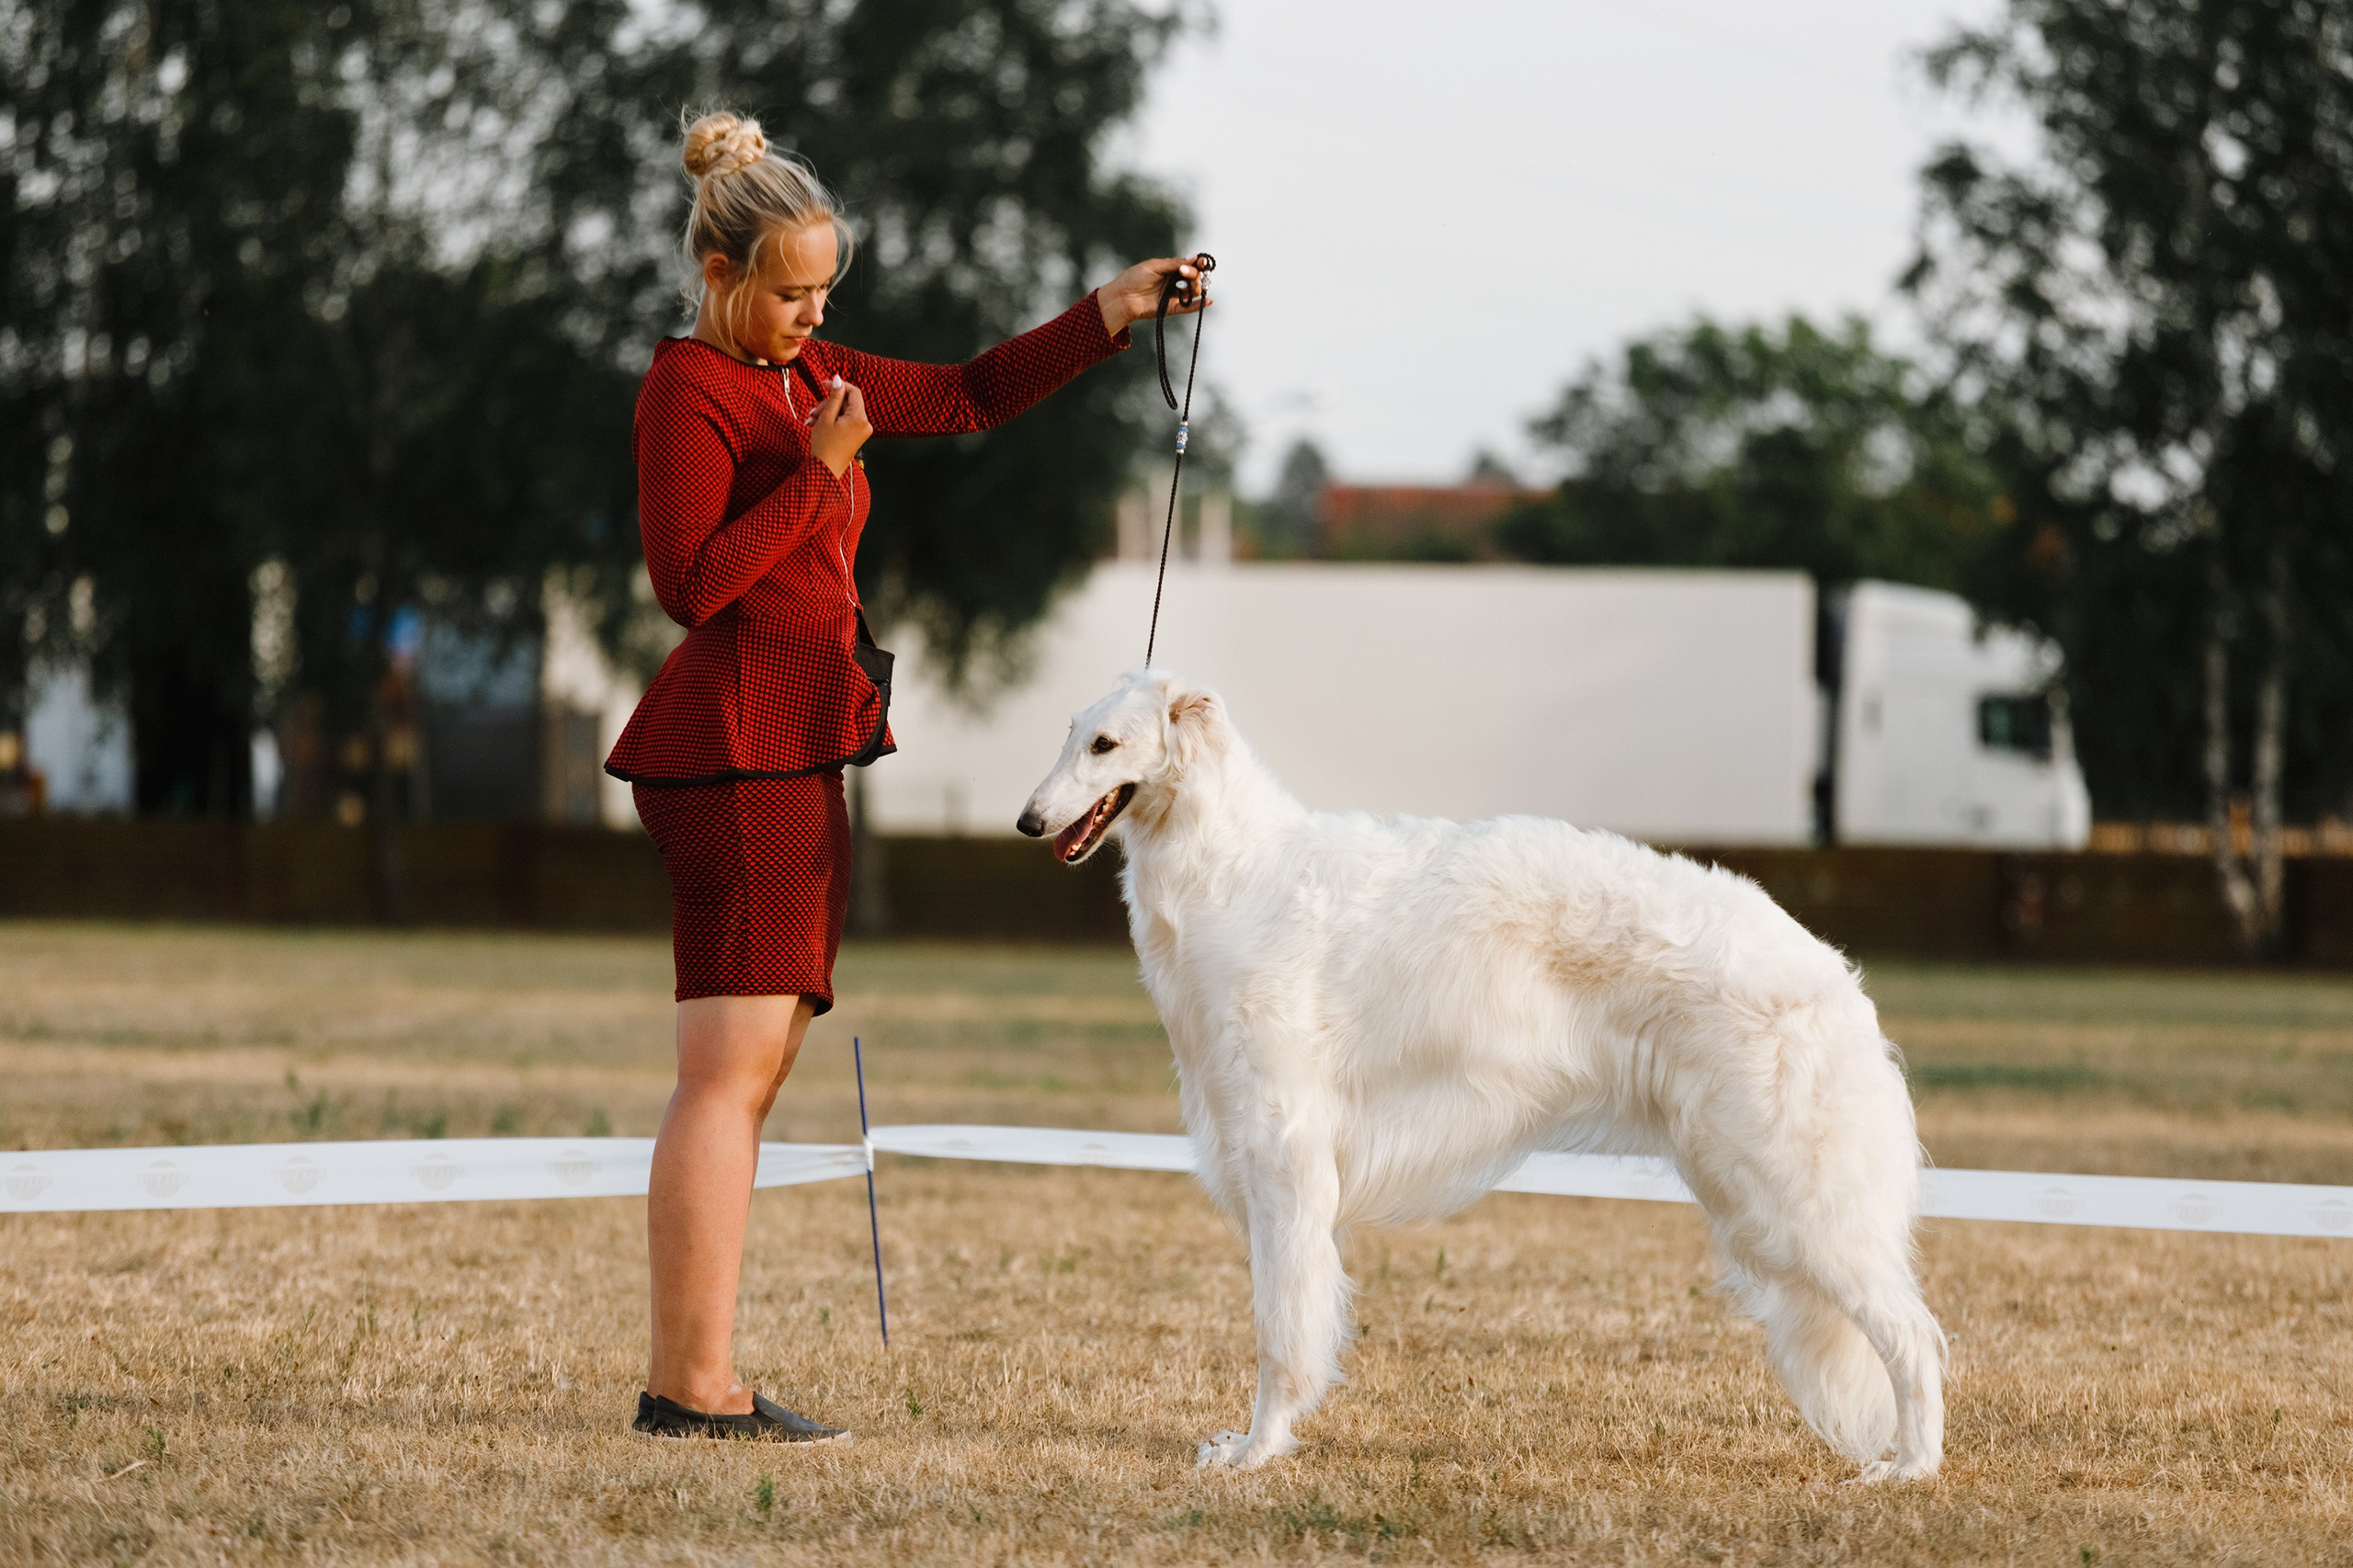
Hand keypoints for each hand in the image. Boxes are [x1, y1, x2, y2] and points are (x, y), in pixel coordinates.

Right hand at [810, 377, 870, 476]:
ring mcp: (861, 431)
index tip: (824, 385)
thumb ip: (834, 396)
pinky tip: (817, 424)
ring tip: (812, 420)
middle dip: (829, 403)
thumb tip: (838, 379)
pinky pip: (845, 421)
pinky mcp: (856, 436)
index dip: (839, 386)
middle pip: (847, 402)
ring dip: (827, 412)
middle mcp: (865, 424)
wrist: (825, 471)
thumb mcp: (827, 417)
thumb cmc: (824, 445)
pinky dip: (832, 420)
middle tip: (813, 411)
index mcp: (860, 418)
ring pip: (844, 411)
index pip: (854, 392)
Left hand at [1098, 255, 1212, 336]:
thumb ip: (1175, 264)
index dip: (1197, 263)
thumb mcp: (1155, 266)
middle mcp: (1173, 281)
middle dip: (1194, 274)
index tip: (1202, 262)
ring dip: (1196, 287)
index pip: (1189, 265)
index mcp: (1169, 269)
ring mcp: (1172, 295)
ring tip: (1189, 286)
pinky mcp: (1171, 308)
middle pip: (1194, 277)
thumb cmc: (1134, 278)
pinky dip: (1199, 305)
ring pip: (1193, 291)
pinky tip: (1208, 302)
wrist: (1122, 297)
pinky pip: (1188, 307)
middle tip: (1185, 273)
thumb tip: (1194, 258)